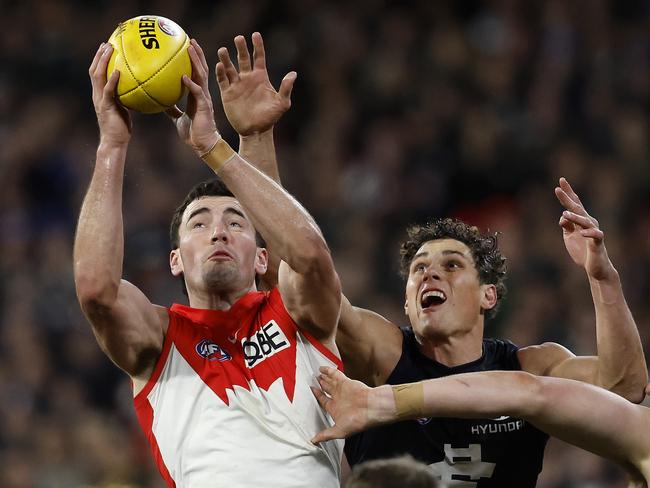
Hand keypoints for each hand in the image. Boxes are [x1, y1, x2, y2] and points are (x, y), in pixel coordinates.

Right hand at [89, 43, 130, 145]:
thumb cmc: (121, 129)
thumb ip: (127, 99)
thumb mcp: (125, 110)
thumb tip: (139, 91)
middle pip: (94, 70)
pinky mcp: (105, 106)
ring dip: (103, 61)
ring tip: (109, 50)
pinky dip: (112, 80)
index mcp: (100, 95)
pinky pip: (108, 90)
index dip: (99, 60)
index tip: (106, 48)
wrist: (114, 142)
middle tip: (106, 43)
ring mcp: (100, 100)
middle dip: (99, 56)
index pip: (97, 73)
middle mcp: (97, 95)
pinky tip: (118, 71)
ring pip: (98, 76)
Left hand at [167, 39, 219, 154]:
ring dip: (196, 62)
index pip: (196, 72)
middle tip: (190, 40)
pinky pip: (198, 92)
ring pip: (202, 76)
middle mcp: (202, 93)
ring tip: (191, 49)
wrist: (202, 145)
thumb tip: (160, 101)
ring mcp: (205, 99)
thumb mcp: (178, 118)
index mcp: (197, 94)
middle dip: (197, 54)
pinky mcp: (205, 107)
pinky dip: (191, 84)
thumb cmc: (193, 132)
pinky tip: (184, 77)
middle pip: (201, 69)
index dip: (193, 60)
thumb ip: (171, 108)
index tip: (186, 47)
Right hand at [216, 32, 295, 135]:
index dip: (257, 45)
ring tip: (223, 50)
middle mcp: (247, 78)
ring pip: (230, 67)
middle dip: (241, 48)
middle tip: (238, 38)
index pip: (259, 57)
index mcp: (261, 77)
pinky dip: (220, 73)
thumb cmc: (271, 117)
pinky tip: (219, 65)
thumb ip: (286, 88)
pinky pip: (222, 80)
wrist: (256, 131)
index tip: (255, 34)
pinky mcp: (227, 93)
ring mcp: (237, 85)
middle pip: (243, 58)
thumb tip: (293, 74)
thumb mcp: (282, 103)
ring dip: (226, 58)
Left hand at [311, 366, 372, 443]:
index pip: (324, 401)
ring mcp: (342, 390)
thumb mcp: (339, 431)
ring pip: (331, 381)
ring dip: (324, 378)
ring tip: (317, 373)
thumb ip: (326, 435)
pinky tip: (321, 368)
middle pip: (328, 390)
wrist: (372, 408)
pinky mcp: (345, 382)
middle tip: (315, 380)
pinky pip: (335, 374)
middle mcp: (339, 399)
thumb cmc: (358, 421)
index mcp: (336, 409)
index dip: (318, 396)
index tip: (312, 391)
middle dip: (322, 385)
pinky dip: (328, 371)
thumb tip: (313, 441)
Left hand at [555, 177, 614, 280]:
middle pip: (577, 208)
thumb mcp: (569, 237)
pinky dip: (588, 233)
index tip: (560, 181)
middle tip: (558, 188)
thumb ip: (566, 225)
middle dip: (568, 198)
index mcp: (580, 220)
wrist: (594, 267)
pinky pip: (595, 235)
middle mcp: (588, 222)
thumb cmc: (582, 250)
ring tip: (564, 213)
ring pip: (585, 221)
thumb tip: (562, 217)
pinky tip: (581, 232)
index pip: (573, 203)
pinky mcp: (597, 242)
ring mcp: (593, 232)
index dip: (567, 193)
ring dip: (575, 217)